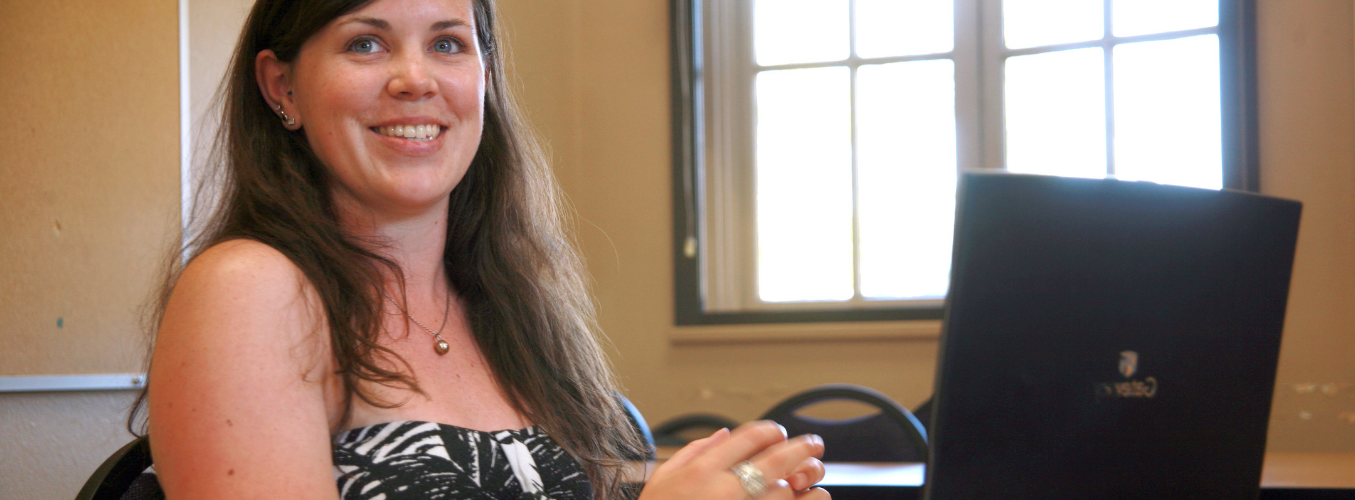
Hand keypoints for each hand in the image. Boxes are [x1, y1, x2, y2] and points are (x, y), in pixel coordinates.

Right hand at [638, 421, 828, 499]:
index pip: (750, 436)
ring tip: (806, 483)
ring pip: (792, 491)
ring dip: (804, 484)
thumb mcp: (662, 479)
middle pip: (779, 458)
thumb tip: (723, 435)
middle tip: (813, 446)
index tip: (779, 434)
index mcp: (703, 471)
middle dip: (803, 447)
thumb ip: (693, 452)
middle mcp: (726, 489)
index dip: (772, 431)